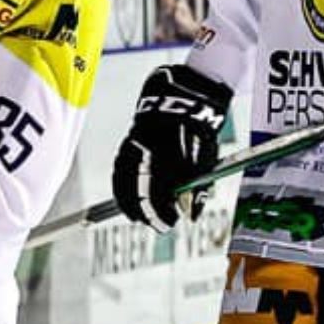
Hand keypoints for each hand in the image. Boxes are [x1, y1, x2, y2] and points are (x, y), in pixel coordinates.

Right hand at [111, 64, 231, 227]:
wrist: (183, 100)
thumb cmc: (197, 133)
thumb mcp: (204, 162)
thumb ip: (196, 191)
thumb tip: (190, 215)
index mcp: (166, 160)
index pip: (157, 196)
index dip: (162, 214)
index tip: (170, 224)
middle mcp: (146, 154)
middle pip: (138, 192)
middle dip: (145, 212)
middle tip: (153, 223)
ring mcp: (134, 148)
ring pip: (124, 182)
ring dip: (129, 201)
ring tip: (136, 214)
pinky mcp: (127, 144)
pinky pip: (119, 170)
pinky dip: (122, 186)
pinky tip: (126, 195)